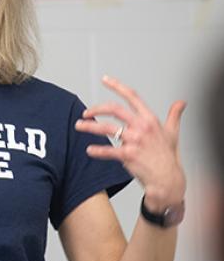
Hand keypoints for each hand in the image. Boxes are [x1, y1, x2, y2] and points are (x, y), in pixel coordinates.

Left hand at [75, 75, 186, 210]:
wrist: (168, 181)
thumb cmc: (168, 157)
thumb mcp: (172, 133)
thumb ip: (174, 115)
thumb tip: (181, 103)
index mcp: (150, 119)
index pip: (132, 96)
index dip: (117, 86)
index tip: (105, 79)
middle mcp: (142, 127)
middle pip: (114, 109)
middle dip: (96, 109)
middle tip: (85, 113)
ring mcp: (135, 141)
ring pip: (107, 128)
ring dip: (90, 127)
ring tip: (79, 126)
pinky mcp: (129, 155)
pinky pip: (108, 150)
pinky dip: (97, 150)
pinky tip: (89, 150)